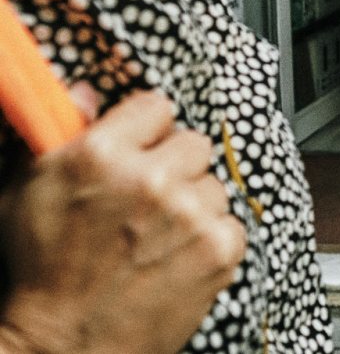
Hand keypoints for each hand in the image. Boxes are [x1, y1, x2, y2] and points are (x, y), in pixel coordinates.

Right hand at [0, 91, 245, 353]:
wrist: (62, 346)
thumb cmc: (39, 274)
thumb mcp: (27, 193)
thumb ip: (59, 135)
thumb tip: (84, 92)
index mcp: (101, 154)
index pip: (155, 106)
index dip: (147, 129)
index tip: (141, 147)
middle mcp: (151, 178)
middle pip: (192, 142)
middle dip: (174, 165)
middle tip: (147, 198)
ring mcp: (189, 214)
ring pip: (214, 183)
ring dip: (193, 204)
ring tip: (156, 235)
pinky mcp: (218, 249)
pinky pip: (231, 222)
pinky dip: (211, 239)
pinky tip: (175, 257)